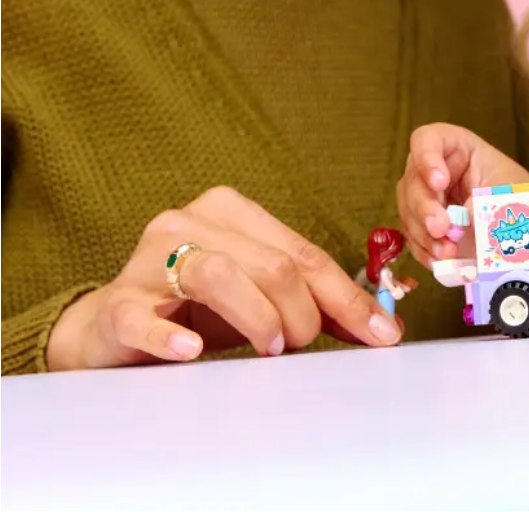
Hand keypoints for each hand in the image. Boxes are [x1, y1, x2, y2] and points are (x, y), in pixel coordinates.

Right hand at [46, 186, 402, 370]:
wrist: (113, 326)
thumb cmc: (195, 307)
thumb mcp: (258, 295)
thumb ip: (311, 300)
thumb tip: (378, 324)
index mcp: (231, 210)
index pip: (304, 253)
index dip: (347, 297)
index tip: (381, 335)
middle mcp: (190, 222)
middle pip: (272, 264)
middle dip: (303, 313)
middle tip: (301, 345)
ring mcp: (148, 259)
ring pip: (218, 275)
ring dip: (258, 318)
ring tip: (270, 348)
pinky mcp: (118, 303)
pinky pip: (144, 316)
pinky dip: (171, 334)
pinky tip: (191, 351)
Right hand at [397, 123, 528, 266]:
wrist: (516, 219)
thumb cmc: (512, 190)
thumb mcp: (509, 186)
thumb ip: (488, 198)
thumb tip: (466, 216)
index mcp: (453, 147)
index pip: (426, 140)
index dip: (427, 159)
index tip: (440, 182)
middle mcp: (431, 169)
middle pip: (413, 181)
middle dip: (424, 208)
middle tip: (441, 228)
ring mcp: (424, 197)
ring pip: (407, 211)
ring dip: (424, 234)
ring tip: (448, 252)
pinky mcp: (422, 225)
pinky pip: (413, 237)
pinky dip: (425, 251)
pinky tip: (440, 260)